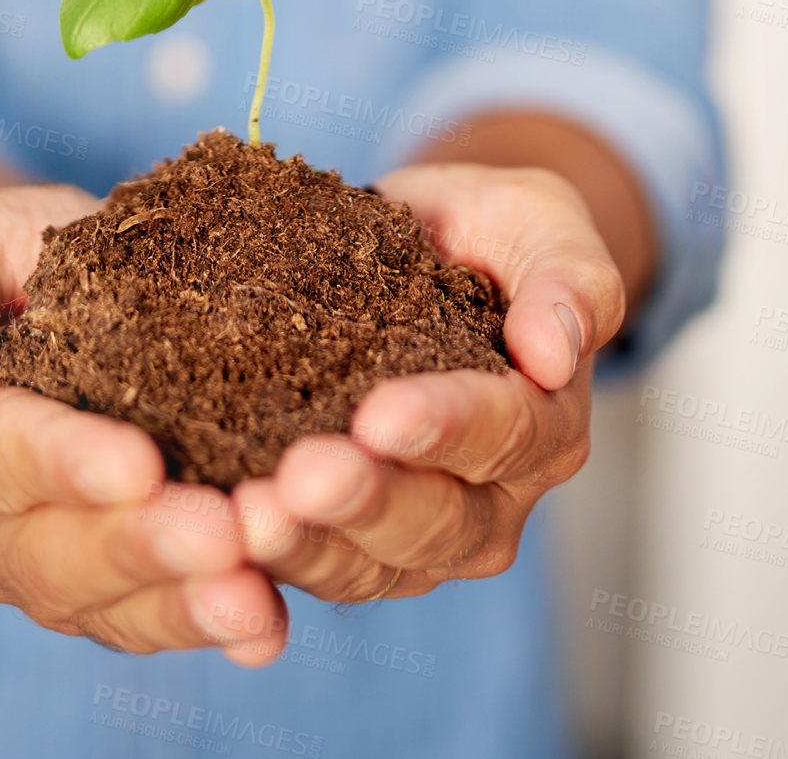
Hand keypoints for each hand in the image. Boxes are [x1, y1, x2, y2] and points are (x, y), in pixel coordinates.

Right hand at [0, 184, 285, 663]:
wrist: (34, 294)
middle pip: (52, 556)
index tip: (140, 465)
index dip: (67, 465)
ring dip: (184, 604)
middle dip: (140, 549)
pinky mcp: (110, 587)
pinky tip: (266, 628)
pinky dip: (211, 623)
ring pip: (107, 607)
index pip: (0, 456)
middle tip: (222, 535)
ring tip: (253, 597)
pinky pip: (154, 619)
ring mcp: (45, 566)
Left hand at [231, 162, 624, 615]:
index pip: (503, 433)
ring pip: (369, 565)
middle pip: (436, 520)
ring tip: (247, 520)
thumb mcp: (540, 223)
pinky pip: (313, 563)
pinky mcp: (350, 539)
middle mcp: (492, 495)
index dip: (443, 427)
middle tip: (300, 479)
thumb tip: (555, 351)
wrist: (427, 244)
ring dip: (308, 546)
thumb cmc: (489, 230)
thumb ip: (568, 277)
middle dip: (366, 502)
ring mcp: (420, 529)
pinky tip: (219, 537)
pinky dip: (266, 562)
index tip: (381, 415)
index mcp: (545, 422)